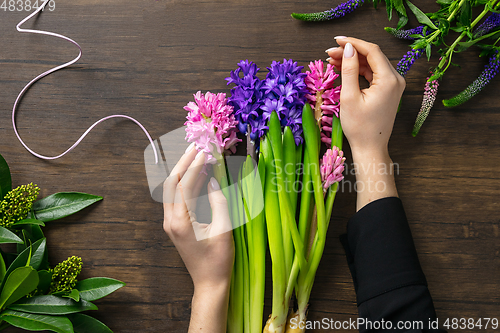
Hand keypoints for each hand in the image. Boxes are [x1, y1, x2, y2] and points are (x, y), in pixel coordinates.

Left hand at [163, 144, 233, 331]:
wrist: (209, 283)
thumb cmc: (218, 260)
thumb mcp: (224, 229)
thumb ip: (218, 202)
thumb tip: (212, 180)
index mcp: (180, 222)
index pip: (185, 185)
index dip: (195, 166)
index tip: (205, 150)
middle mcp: (170, 221)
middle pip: (171, 183)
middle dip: (183, 163)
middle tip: (196, 146)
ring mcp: (170, 223)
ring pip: (171, 190)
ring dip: (182, 171)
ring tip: (195, 155)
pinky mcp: (175, 225)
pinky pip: (176, 198)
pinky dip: (185, 184)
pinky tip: (196, 175)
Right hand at [327, 38, 401, 209]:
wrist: (371, 148)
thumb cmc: (359, 127)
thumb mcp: (349, 97)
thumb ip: (348, 70)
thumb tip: (347, 49)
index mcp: (389, 80)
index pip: (372, 51)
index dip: (353, 42)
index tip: (336, 40)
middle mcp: (396, 80)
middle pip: (372, 56)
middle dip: (351, 51)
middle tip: (330, 52)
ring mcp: (393, 86)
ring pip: (372, 65)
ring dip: (353, 61)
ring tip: (332, 60)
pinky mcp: (389, 91)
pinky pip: (374, 75)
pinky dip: (359, 71)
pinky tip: (344, 69)